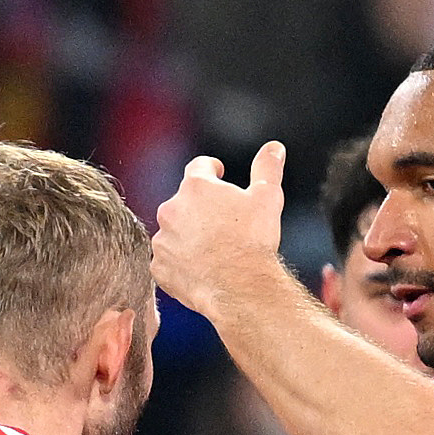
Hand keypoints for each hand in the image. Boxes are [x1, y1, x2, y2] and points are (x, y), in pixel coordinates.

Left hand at [151, 142, 287, 320]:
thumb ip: (267, 168)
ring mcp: (162, 240)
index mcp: (196, 187)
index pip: (199, 167)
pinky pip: (168, 261)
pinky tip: (201, 269)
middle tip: (223, 223)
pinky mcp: (159, 267)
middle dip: (201, 208)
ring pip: (174, 231)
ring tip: (213, 250)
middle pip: (185, 201)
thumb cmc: (253, 241)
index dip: (211, 170)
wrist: (238, 287)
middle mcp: (171, 209)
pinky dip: (181, 263)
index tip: (218, 175)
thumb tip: (274, 148)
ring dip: (188, 236)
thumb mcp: (267, 198)